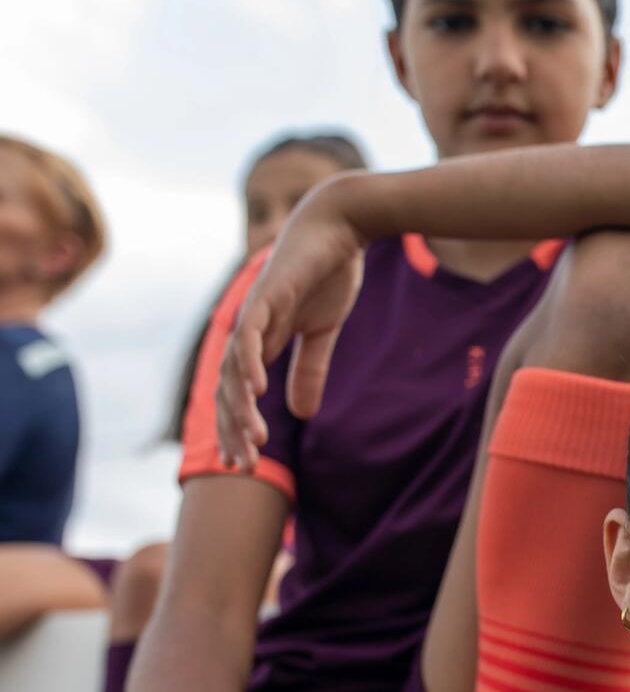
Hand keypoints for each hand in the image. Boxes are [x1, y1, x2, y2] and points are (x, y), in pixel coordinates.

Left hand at [216, 179, 366, 469]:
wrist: (340, 226)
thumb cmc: (330, 273)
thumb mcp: (323, 333)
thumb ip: (310, 370)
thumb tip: (301, 412)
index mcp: (261, 343)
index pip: (239, 395)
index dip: (238, 429)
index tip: (246, 463)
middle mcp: (248, 332)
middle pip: (228, 391)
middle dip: (234, 429)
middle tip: (244, 465)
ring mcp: (254, 313)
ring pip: (235, 369)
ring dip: (242, 406)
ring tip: (255, 438)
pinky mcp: (267, 295)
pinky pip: (251, 335)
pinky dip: (251, 363)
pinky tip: (258, 390)